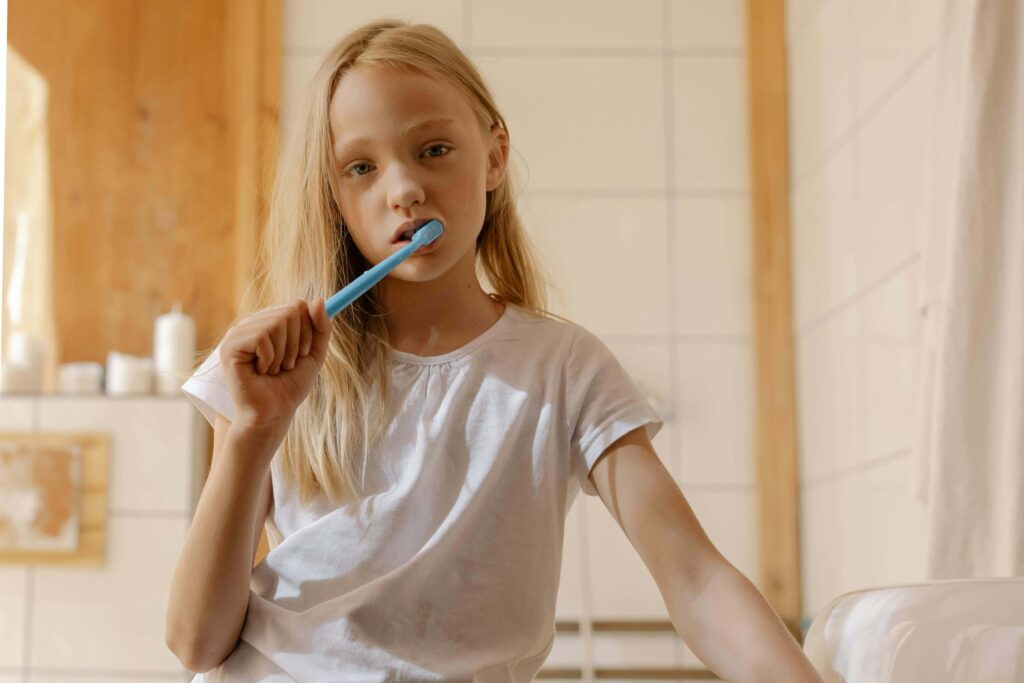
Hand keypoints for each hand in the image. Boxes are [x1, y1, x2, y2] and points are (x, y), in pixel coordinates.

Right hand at [220, 297, 331, 431]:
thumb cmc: (290, 386)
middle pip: (291, 311)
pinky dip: (270, 358)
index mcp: (269, 322)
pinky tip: (260, 371)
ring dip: (283, 353)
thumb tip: (317, 299)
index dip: (307, 332)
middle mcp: (253, 323)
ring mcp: (239, 333)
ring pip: (277, 323)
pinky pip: (262, 336)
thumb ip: (321, 327)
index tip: (302, 354)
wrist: (273, 414)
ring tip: (272, 370)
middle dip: (298, 343)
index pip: (298, 306)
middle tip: (286, 365)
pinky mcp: (230, 346)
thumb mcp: (314, 354)